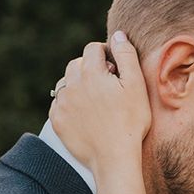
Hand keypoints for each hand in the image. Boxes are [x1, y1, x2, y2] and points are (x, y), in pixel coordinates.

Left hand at [48, 31, 150, 175]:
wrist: (114, 159)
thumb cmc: (131, 123)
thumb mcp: (136, 86)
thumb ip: (126, 55)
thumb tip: (117, 34)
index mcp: (90, 72)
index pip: (93, 49)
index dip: (106, 55)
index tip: (115, 69)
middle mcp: (71, 84)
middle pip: (77, 64)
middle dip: (90, 69)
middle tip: (107, 86)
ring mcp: (62, 103)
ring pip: (66, 83)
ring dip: (78, 85)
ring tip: (95, 101)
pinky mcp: (57, 121)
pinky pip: (60, 103)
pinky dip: (70, 104)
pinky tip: (85, 115)